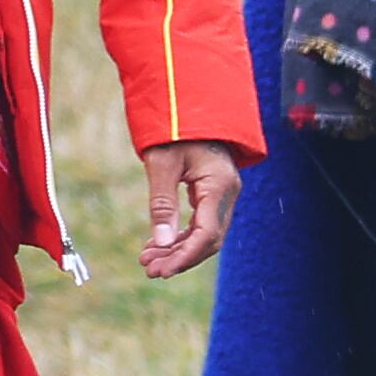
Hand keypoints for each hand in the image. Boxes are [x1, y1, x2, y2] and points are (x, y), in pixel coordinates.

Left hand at [137, 140, 240, 279]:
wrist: (188, 104)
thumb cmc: (174, 129)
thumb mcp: (161, 164)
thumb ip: (162, 203)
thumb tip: (161, 243)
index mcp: (219, 185)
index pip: (207, 235)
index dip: (184, 257)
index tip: (160, 271)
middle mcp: (227, 193)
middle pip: (208, 240)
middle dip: (179, 258)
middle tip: (149, 269)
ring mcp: (223, 194)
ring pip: (205, 234)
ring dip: (178, 250)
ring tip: (148, 261)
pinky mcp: (213, 193)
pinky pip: (201, 223)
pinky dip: (181, 236)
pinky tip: (158, 245)